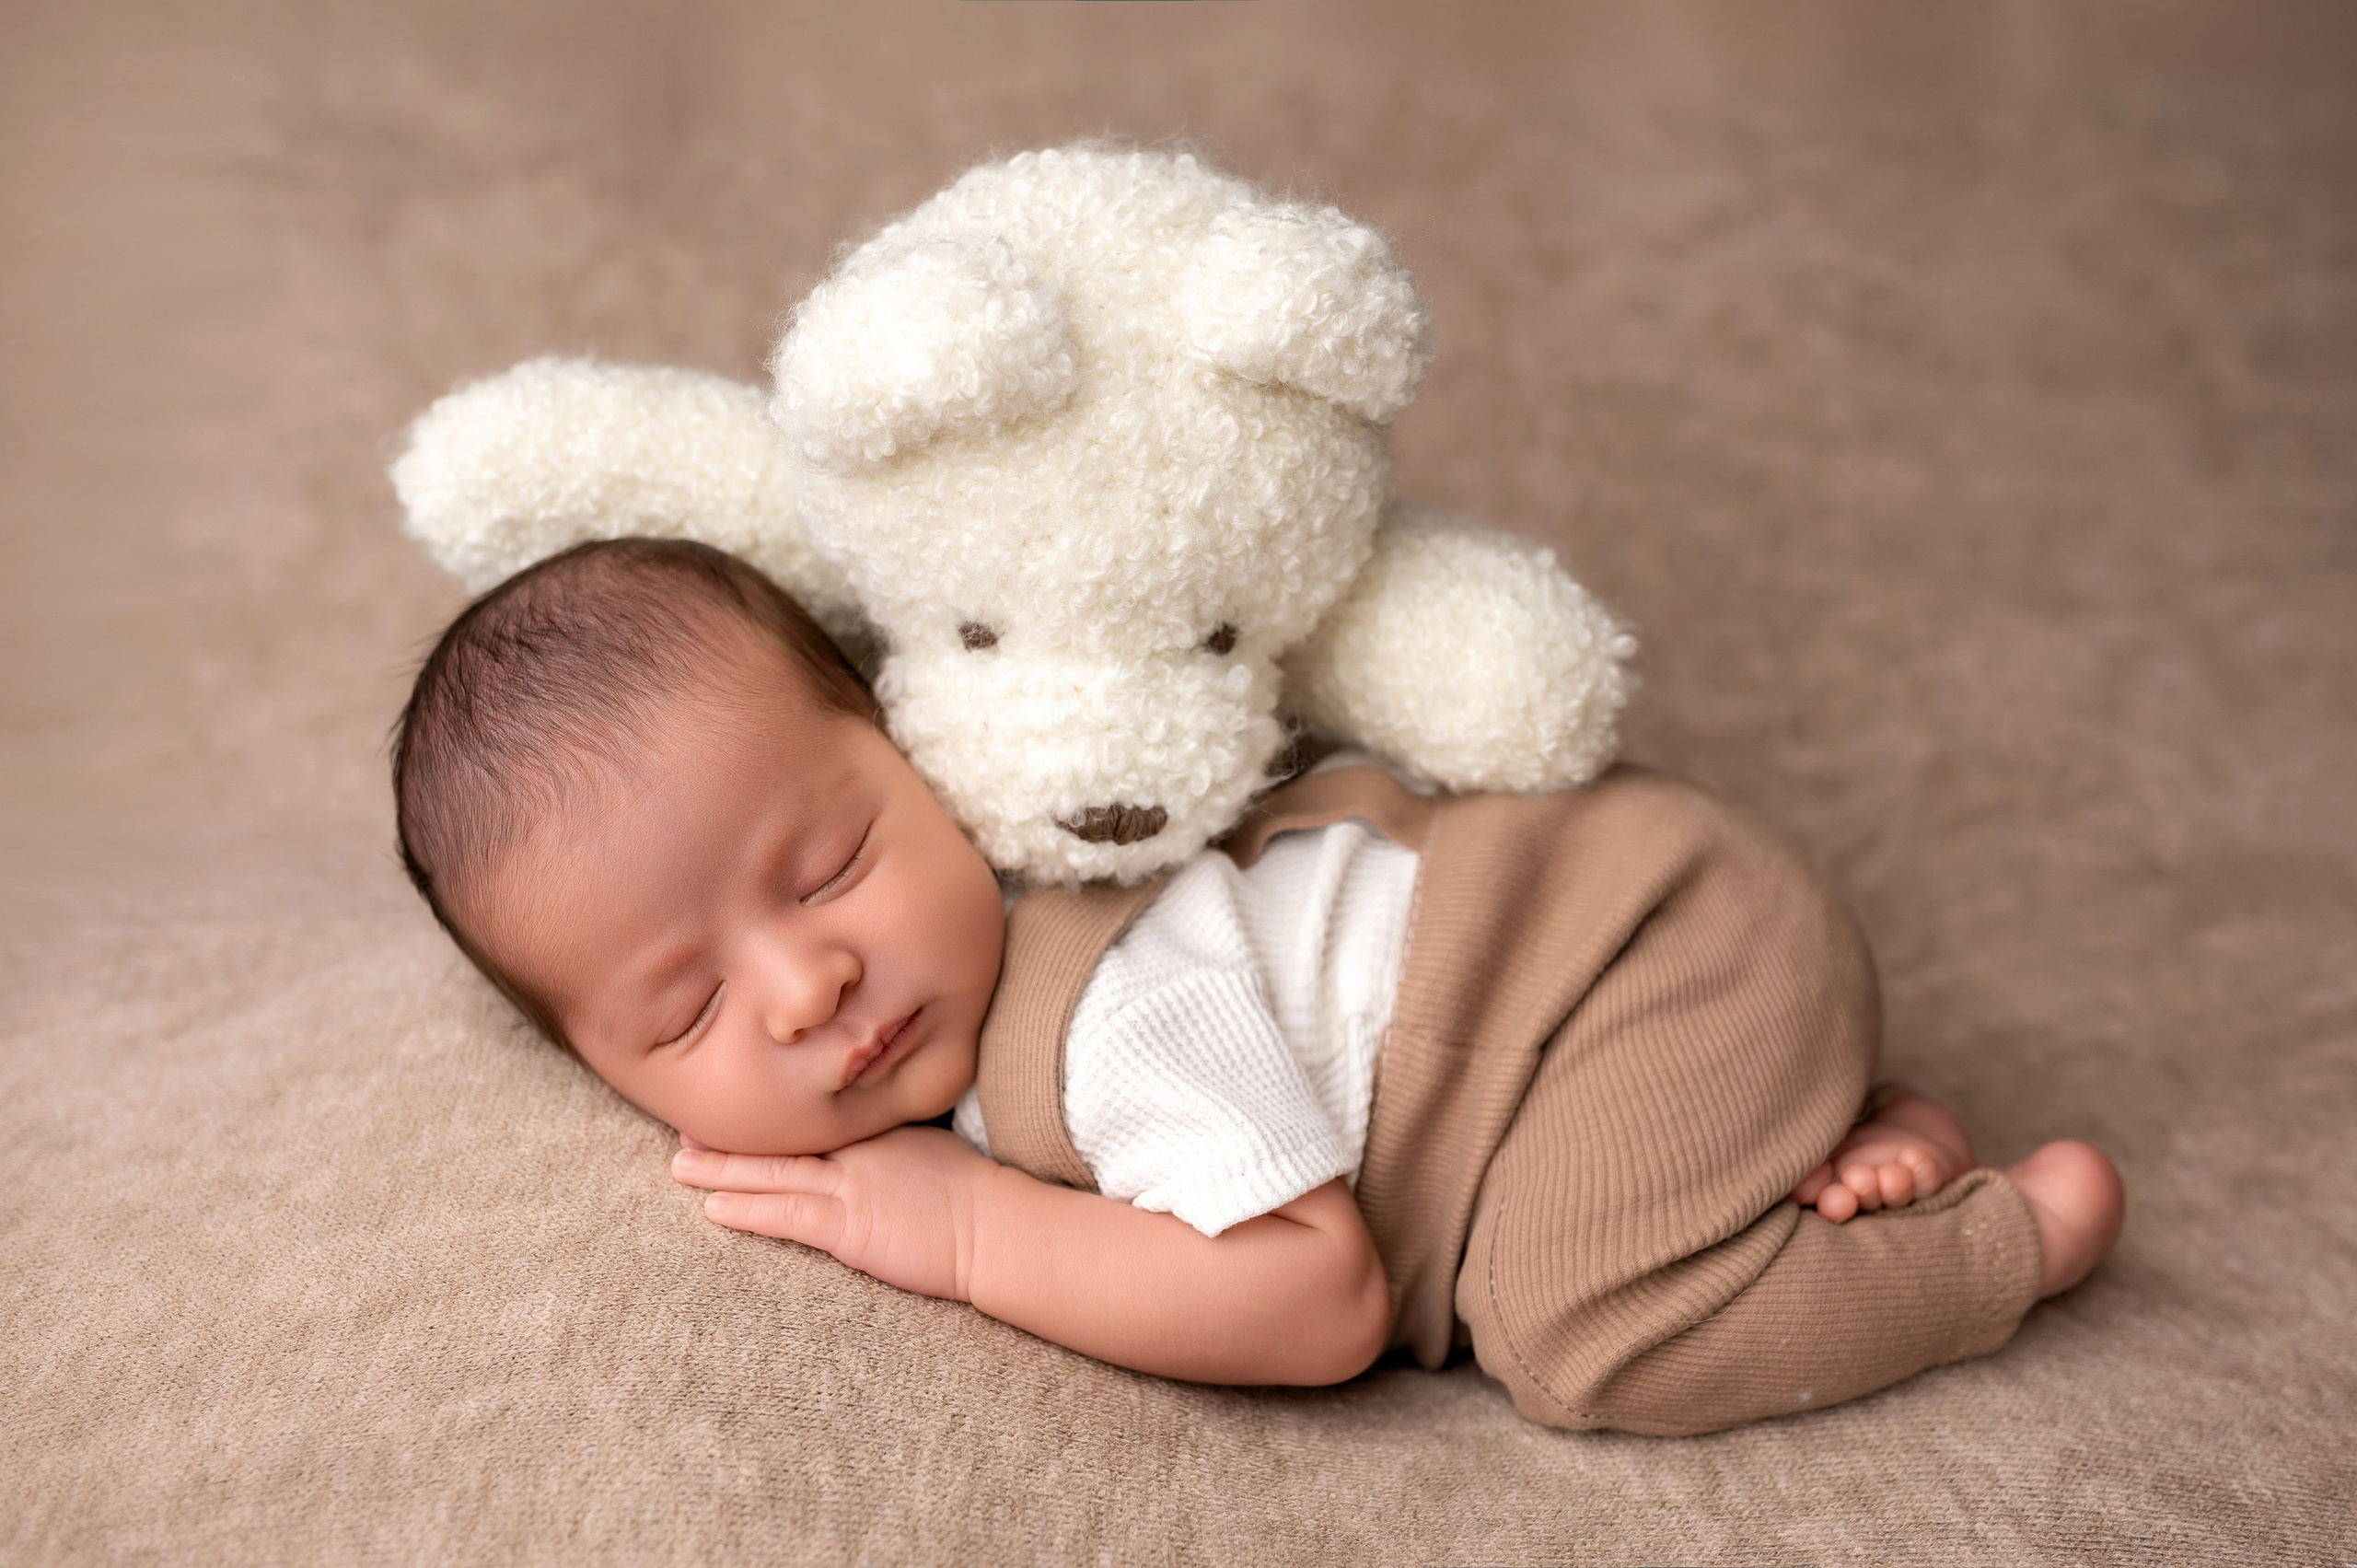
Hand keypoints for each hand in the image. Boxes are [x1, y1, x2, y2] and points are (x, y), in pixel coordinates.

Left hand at [672, 1125, 990, 1301]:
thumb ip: (901, 1142)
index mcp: (877, 1126)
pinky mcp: (847, 1227)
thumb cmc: (982, 1193)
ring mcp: (850, 1185)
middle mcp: (857, 1148)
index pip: (812, 1113)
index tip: (737, 1098)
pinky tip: (713, 1208)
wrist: (1000, 1226)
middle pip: (781, 1134)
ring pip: (770, 1171)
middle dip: (730, 1133)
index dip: (769, 1111)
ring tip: (679, 1165)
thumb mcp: (938, 1148)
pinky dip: (746, 1209)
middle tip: (685, 1124)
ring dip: (720, 1169)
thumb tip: (884, 1147)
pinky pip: (784, 1214)